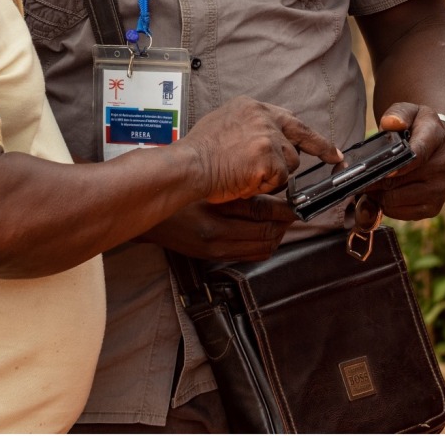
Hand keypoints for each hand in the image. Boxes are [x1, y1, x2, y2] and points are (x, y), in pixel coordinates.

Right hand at [136, 195, 296, 260]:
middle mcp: (217, 239)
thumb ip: (235, 190)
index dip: (282, 209)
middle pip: (266, 235)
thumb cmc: (176, 195)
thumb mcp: (206, 188)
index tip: (293, 202)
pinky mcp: (214, 257)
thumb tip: (268, 192)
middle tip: (292, 210)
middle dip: (284, 224)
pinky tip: (264, 232)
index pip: (261, 215)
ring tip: (280, 221)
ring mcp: (216, 251)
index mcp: (214, 218)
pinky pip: (250, 255)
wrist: (150, 216)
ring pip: (262, 249)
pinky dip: (264, 245)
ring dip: (276, 235)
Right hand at [184, 96, 341, 203]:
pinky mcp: (270, 159)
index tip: (321, 142)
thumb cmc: (199, 150)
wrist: (190, 165)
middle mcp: (263, 117)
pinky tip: (247, 181)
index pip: (288, 117)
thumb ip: (247, 125)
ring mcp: (268, 137)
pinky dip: (266, 186)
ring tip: (246, 174)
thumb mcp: (223, 122)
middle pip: (298, 136)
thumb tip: (263, 136)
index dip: (304, 133)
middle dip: (321, 147)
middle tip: (335, 158)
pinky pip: (280, 180)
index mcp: (251, 107)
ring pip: (289, 163)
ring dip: (274, 174)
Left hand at [367, 103, 444, 219]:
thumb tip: (390, 123)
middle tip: (357, 178)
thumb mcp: (410, 111)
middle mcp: (442, 166)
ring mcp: (440, 189)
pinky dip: (386, 207)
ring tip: (367, 185)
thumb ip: (398, 114)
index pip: (418, 153)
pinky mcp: (433, 207)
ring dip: (377, 195)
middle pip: (400, 181)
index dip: (399, 165)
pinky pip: (402, 213)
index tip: (383, 170)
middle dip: (374, 180)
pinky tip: (379, 195)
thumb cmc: (418, 128)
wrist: (440, 146)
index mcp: (435, 138)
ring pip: (397, 199)